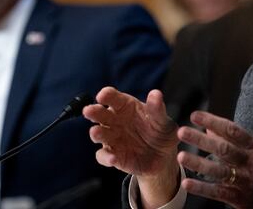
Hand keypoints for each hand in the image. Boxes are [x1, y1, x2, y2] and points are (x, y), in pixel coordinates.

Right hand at [83, 87, 179, 206]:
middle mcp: (114, 120)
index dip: (106, 95)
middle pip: (99, 113)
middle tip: (88, 111)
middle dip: (93, 111)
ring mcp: (111, 138)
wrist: (164, 158)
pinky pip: (104, 156)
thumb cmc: (161, 133)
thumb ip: (157, 109)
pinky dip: (106, 157)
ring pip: (97, 133)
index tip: (102, 95)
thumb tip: (156, 94)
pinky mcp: (112, 155)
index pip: (112, 97)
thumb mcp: (163, 121)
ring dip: (96, 132)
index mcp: (124, 106)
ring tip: (96, 132)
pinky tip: (113, 158)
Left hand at [176, 111, 252, 208]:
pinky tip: (187, 183)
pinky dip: (202, 188)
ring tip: (181, 156)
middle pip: (224, 149)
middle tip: (182, 132)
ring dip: (198, 163)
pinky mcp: (241, 198)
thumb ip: (233, 140)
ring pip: (219, 171)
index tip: (194, 116)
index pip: (233, 131)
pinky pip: (218, 192)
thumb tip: (209, 126)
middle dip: (201, 140)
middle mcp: (251, 163)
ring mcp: (246, 181)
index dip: (213, 121)